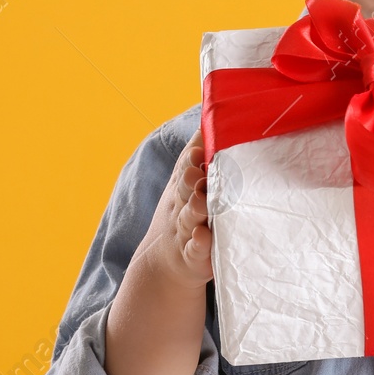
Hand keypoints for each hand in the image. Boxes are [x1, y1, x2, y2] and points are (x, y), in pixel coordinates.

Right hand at [136, 129, 213, 288]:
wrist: (163, 261)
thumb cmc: (184, 209)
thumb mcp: (186, 179)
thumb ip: (199, 149)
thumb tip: (210, 113)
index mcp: (184, 185)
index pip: (186, 167)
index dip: (192, 159)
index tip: (200, 150)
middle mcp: (183, 205)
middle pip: (185, 190)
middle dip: (190, 180)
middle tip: (198, 173)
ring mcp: (186, 230)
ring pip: (190, 217)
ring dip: (196, 208)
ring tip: (203, 201)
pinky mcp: (194, 255)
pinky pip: (195, 249)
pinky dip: (199, 243)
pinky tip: (202, 236)